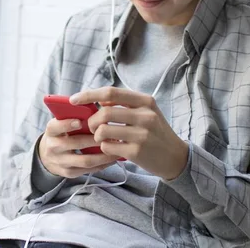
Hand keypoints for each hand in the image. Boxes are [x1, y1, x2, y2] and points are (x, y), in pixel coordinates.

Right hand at [38, 117, 118, 178]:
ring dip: (103, 155)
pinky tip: (112, 159)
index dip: (67, 124)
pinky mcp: (68, 173)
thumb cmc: (61, 134)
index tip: (80, 121)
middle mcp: (53, 147)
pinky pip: (88, 170)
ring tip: (116, 148)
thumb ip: (73, 116)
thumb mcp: (61, 123)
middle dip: (94, 139)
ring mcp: (60, 162)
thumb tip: (96, 110)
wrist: (48, 156)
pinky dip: (102, 164)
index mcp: (51, 131)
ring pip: (85, 160)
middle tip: (110, 134)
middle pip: (75, 143)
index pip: (56, 126)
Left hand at [70, 87, 188, 180]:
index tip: (73, 99)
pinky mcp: (137, 152)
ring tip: (101, 139)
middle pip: (104, 112)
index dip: (88, 95)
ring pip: (103, 130)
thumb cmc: (155, 132)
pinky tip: (111, 148)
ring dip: (96, 135)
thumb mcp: (146, 112)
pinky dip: (104, 147)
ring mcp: (142, 134)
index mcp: (145, 101)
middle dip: (91, 120)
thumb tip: (98, 99)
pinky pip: (108, 146)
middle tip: (91, 127)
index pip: (110, 92)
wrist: (176, 157)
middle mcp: (145, 115)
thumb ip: (124, 104)